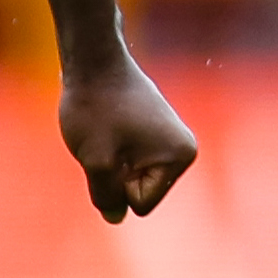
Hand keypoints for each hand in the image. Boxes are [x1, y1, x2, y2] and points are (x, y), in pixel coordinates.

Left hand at [59, 60, 197, 223]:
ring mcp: (170, 139)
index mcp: (181, 157)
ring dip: (111, 161)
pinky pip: (128, 160)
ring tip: (107, 130)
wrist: (93, 59)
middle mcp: (184, 149)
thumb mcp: (95, 162)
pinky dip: (112, 149)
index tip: (111, 150)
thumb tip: (115, 218)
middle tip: (106, 138)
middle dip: (115, 174)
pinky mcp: (153, 131)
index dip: (116, 184)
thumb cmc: (95, 107)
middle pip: (140, 192)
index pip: (141, 203)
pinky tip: (108, 123)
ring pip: (130, 176)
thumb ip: (105, 197)